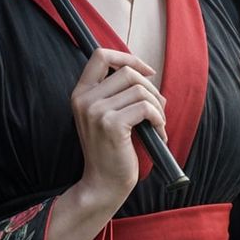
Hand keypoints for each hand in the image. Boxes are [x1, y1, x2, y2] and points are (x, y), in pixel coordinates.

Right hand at [69, 45, 166, 211]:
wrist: (103, 184)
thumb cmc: (111, 151)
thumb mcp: (105, 116)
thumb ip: (115, 93)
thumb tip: (144, 72)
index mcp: (80, 93)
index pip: (100, 55)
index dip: (127, 57)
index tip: (147, 72)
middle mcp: (84, 99)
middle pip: (128, 72)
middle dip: (151, 89)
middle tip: (157, 111)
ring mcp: (96, 111)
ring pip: (140, 90)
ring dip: (157, 107)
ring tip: (158, 125)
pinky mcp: (111, 125)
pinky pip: (146, 108)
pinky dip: (158, 119)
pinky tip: (158, 133)